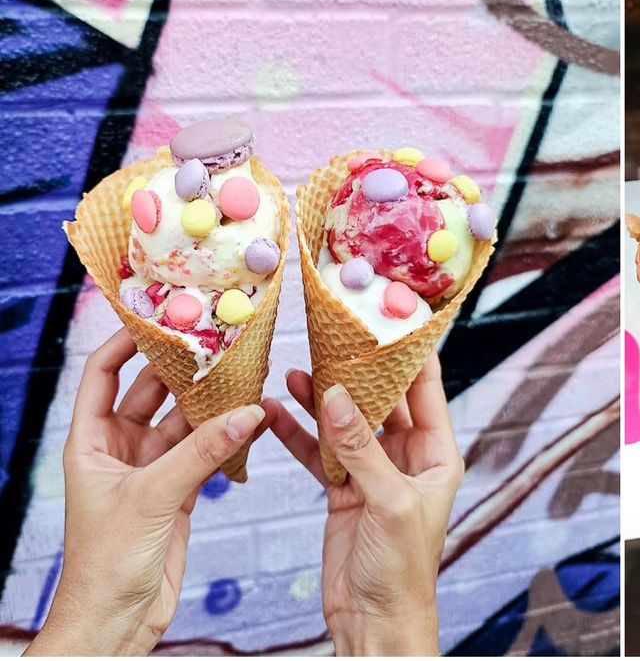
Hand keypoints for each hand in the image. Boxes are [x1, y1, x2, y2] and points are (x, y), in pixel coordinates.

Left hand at [25, 329, 266, 655]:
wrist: (116, 620)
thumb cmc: (108, 563)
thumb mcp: (154, 497)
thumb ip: (203, 452)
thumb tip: (249, 412)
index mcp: (91, 442)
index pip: (102, 375)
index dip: (126, 343)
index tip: (161, 318)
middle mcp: (119, 450)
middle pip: (150, 393)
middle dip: (183, 370)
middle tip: (219, 342)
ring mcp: (151, 471)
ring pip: (184, 424)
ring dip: (212, 405)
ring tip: (245, 376)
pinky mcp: (178, 493)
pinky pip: (205, 453)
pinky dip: (226, 439)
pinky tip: (251, 421)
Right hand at [267, 354, 463, 655]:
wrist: (376, 621)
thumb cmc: (402, 569)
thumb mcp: (387, 502)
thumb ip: (361, 448)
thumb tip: (337, 395)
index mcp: (437, 454)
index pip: (426, 390)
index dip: (410, 352)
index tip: (391, 314)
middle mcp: (408, 458)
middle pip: (383, 400)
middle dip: (357, 369)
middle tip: (331, 332)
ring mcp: (374, 473)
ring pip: (347, 423)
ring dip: (322, 399)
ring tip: (293, 368)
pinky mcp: (344, 492)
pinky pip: (320, 453)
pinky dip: (298, 434)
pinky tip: (274, 412)